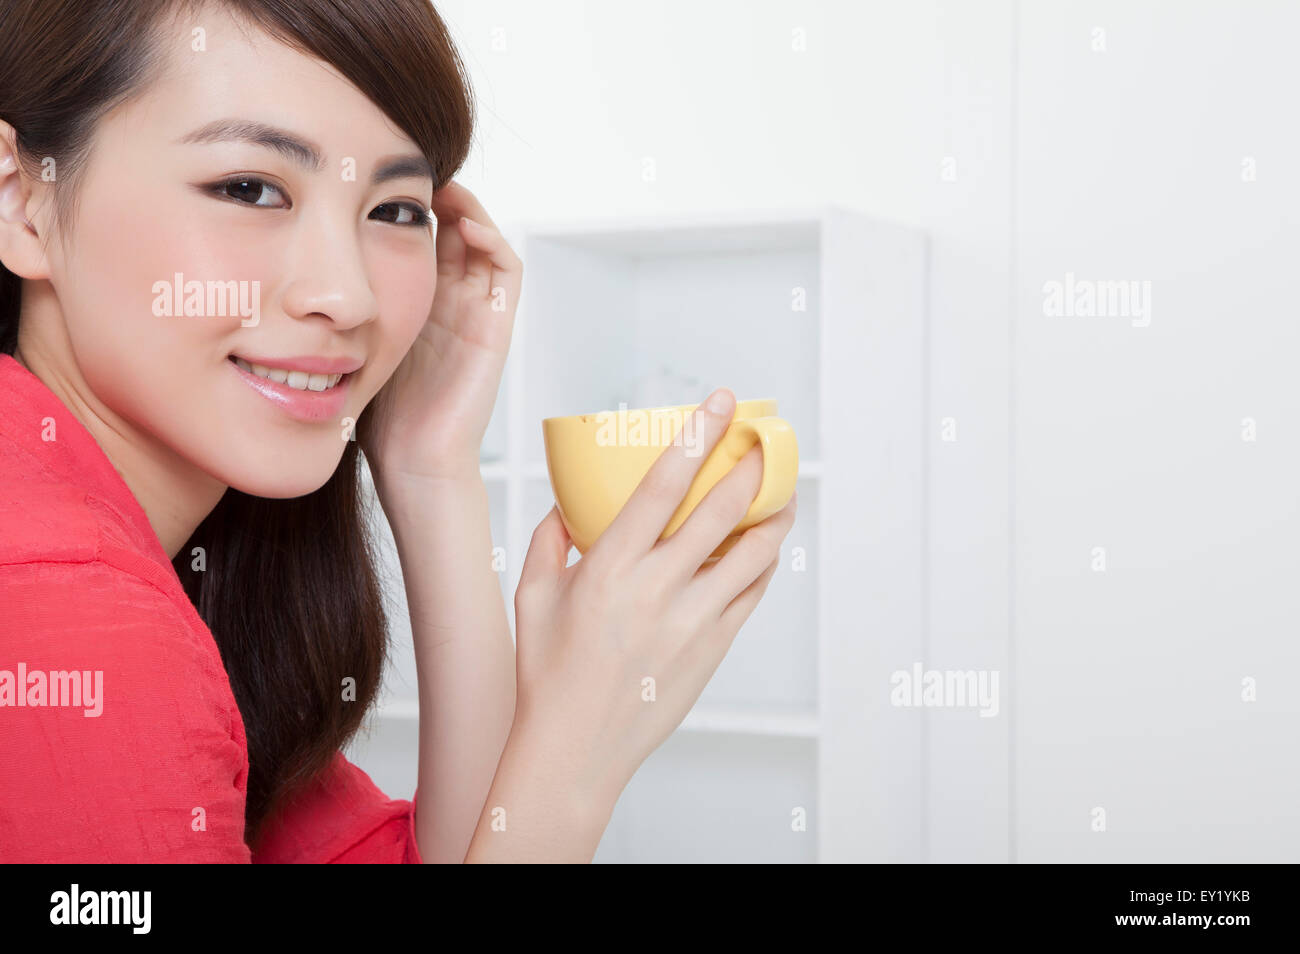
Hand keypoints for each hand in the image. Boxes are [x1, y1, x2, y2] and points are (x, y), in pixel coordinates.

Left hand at [361, 181, 521, 485]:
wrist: (413, 461)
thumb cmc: (376, 415)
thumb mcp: (345, 341)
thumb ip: (334, 307)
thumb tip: (293, 270)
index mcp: (414, 301)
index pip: (415, 234)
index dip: (399, 202)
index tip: (370, 176)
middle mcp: (449, 302)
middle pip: (450, 227)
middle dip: (431, 194)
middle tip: (409, 166)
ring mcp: (476, 312)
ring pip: (481, 239)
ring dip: (465, 206)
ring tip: (438, 182)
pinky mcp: (497, 326)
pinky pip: (507, 270)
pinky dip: (491, 238)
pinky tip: (462, 221)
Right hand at [508, 388, 798, 811]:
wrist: (574, 749)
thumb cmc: (546, 673)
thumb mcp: (531, 598)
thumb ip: (549, 543)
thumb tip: (567, 506)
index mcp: (609, 568)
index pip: (663, 484)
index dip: (697, 435)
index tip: (721, 402)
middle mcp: (656, 589)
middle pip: (722, 510)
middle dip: (753, 465)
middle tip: (766, 439)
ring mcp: (692, 621)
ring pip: (753, 552)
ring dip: (774, 514)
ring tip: (782, 491)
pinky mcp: (712, 648)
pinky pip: (751, 593)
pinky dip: (763, 562)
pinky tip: (764, 546)